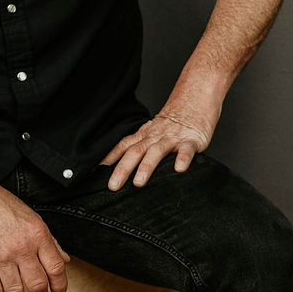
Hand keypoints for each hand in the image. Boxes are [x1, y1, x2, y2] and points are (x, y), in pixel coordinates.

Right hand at [0, 185, 69, 291]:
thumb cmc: (4, 207)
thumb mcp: (35, 219)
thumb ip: (51, 242)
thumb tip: (64, 259)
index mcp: (38, 235)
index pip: (56, 268)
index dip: (60, 286)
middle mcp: (21, 247)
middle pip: (37, 284)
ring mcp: (1, 256)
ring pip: (15, 291)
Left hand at [100, 109, 215, 191]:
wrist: (192, 105)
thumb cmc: (170, 126)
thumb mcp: (150, 133)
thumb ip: (138, 147)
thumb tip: (118, 167)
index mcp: (144, 136)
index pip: (124, 146)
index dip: (111, 157)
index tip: (99, 171)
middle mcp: (155, 137)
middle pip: (135, 152)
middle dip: (123, 169)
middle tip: (113, 186)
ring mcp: (172, 139)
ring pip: (157, 152)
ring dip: (146, 167)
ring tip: (139, 183)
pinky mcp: (190, 141)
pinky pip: (186, 150)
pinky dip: (182, 159)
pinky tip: (179, 169)